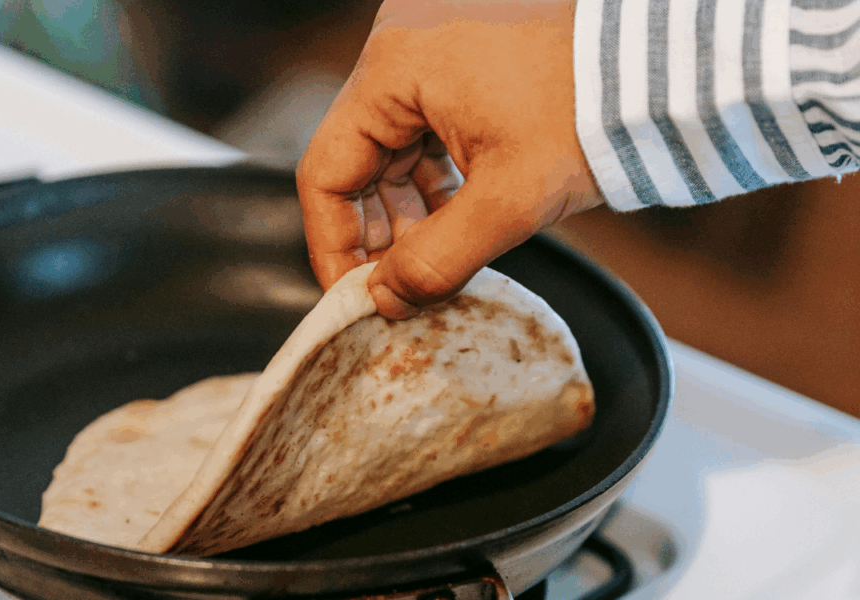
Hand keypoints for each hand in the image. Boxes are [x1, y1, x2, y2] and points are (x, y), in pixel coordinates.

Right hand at [296, 0, 601, 318]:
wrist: (671, 60)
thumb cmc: (595, 107)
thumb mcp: (510, 200)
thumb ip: (437, 260)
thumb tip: (387, 301)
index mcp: (394, 67)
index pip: (324, 171)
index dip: (333, 244)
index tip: (354, 296)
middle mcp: (403, 47)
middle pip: (358, 160)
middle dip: (378, 232)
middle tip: (398, 288)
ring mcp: (434, 46)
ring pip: (393, 147)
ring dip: (409, 210)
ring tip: (434, 260)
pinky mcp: (466, 56)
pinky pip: (427, 128)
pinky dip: (437, 179)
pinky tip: (457, 218)